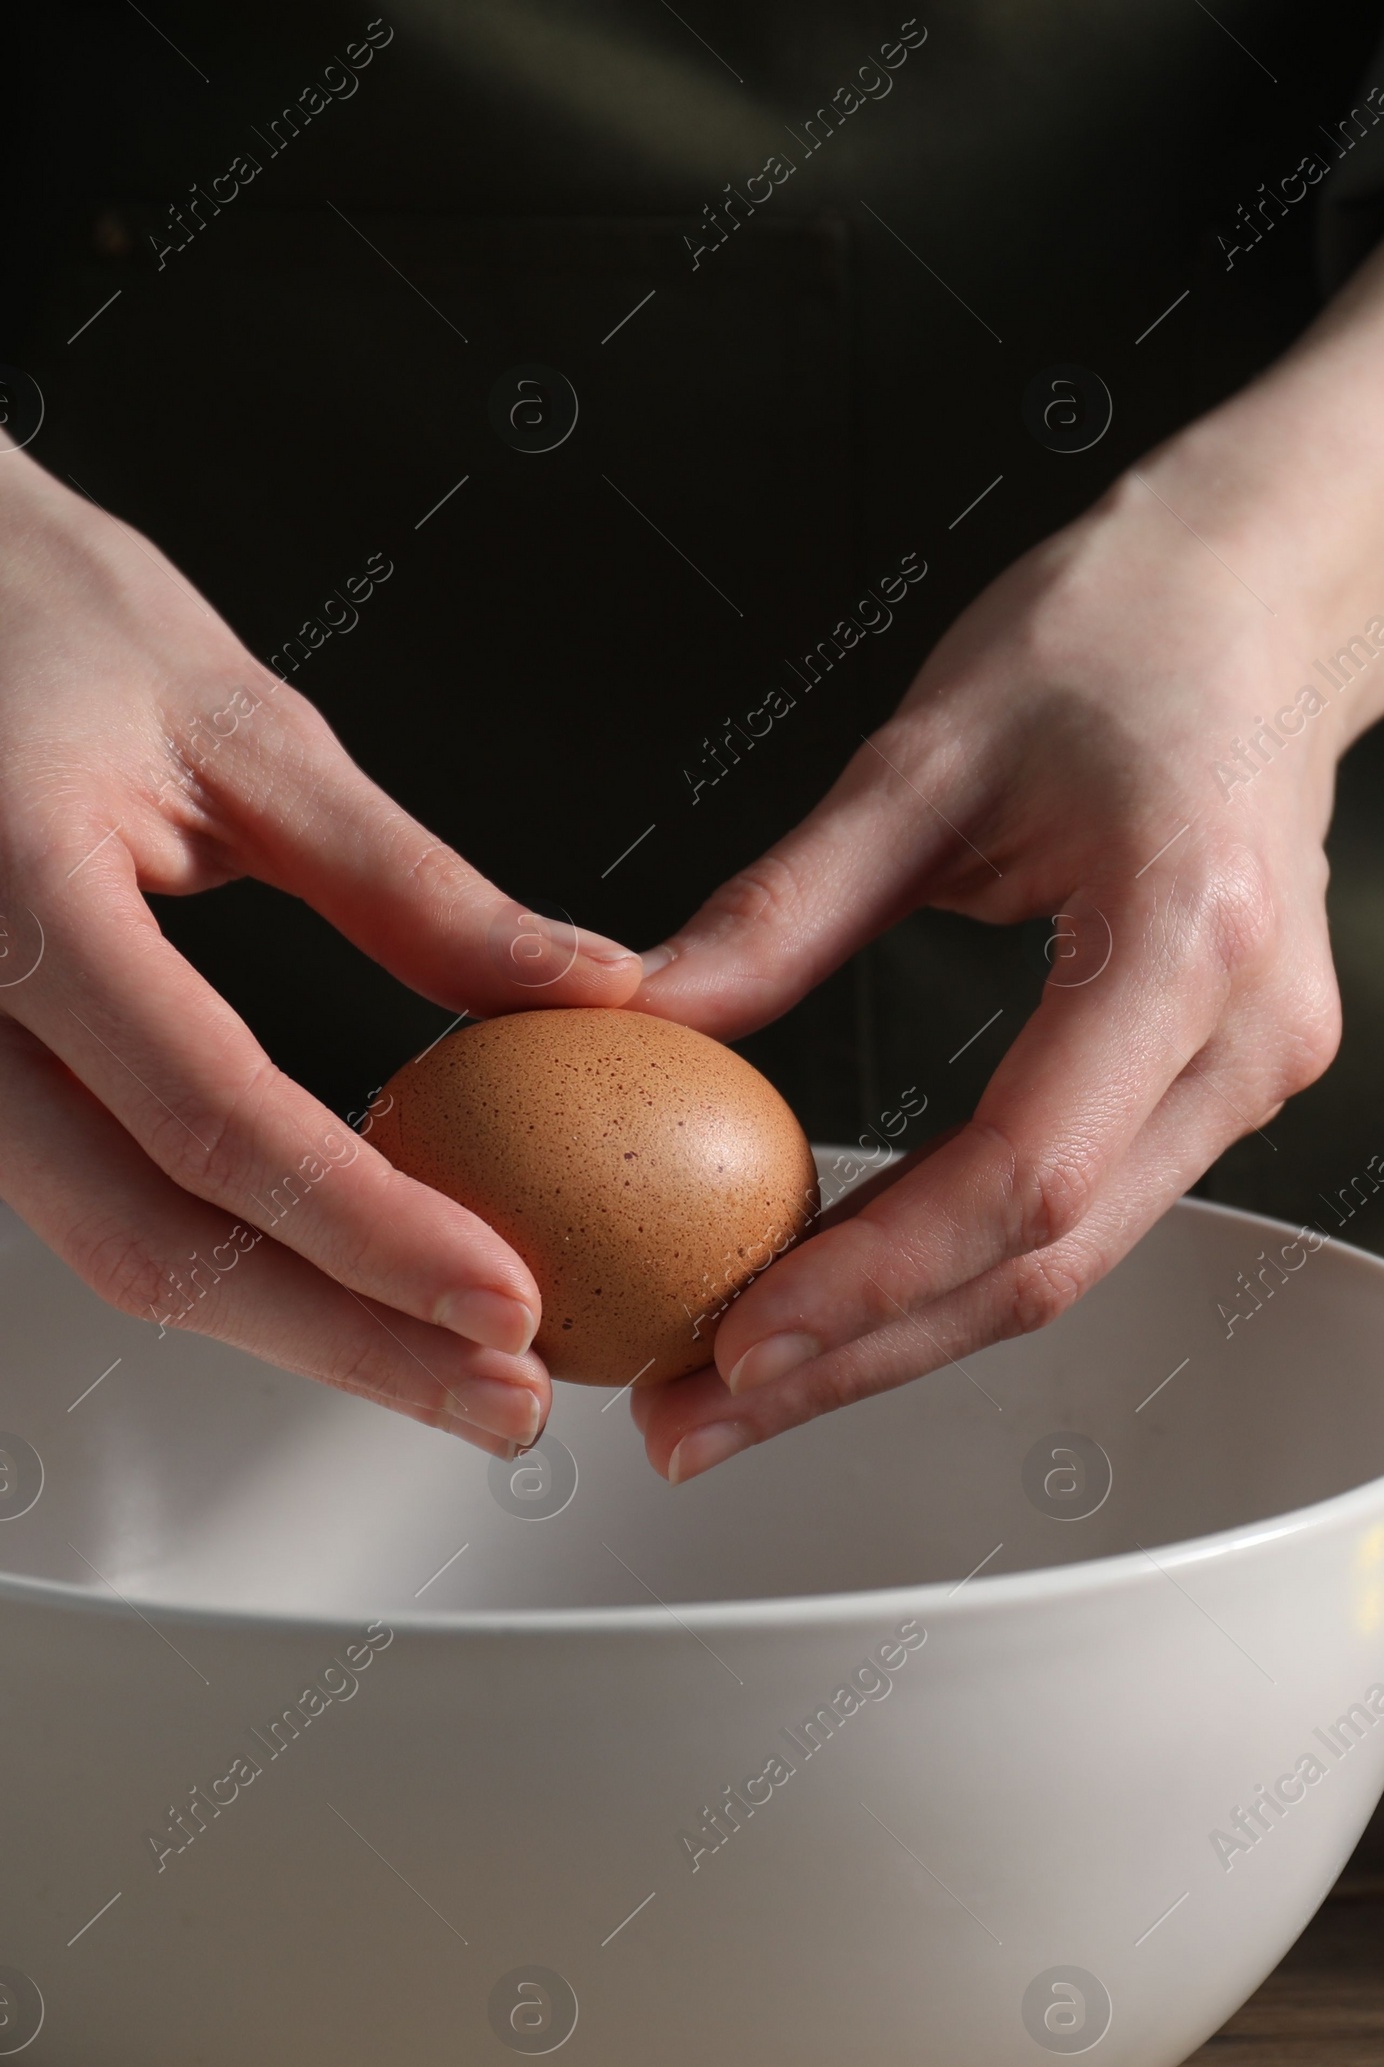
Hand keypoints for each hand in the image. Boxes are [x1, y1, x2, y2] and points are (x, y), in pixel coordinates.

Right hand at [0, 444, 640, 1452]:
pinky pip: (87, 1201)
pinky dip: (226, 1258)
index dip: (376, 1232)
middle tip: (501, 1396)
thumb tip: (580, 987)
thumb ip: (406, 881)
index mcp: (20, 892)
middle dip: (348, 1342)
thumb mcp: (238, 718)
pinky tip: (336, 1280)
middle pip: (154, 1241)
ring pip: (114, 1247)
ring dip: (295, 1325)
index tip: (508, 1297)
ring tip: (446, 1363)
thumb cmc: (33, 606)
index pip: (216, 1120)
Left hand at [633, 175, 1383, 1480]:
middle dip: (859, 1362)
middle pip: (1047, 1266)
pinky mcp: (1222, 1084)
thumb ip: (784, 908)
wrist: (1266, 601)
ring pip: (1066, 1266)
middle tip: (692, 1417)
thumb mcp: (922, 753)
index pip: (1025, 1171)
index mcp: (1186, 934)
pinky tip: (842, 1297)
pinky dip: (951, 1269)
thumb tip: (642, 1023)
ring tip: (737, 1381)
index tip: (734, 1333)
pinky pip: (1082, 1213)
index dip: (874, 1275)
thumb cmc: (1115, 637)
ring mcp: (1253, 1073)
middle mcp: (1249, 1035)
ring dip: (897, 1339)